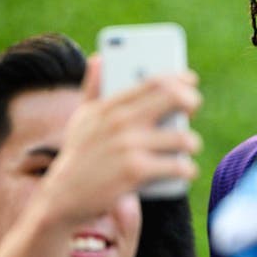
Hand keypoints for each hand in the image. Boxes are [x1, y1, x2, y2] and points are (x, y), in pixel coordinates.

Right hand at [38, 56, 202, 224]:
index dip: (179, 79)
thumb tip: (99, 58)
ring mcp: (129, 146)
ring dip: (191, 143)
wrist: (63, 198)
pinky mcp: (136, 171)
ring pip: (183, 138)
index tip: (191, 82)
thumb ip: (93, 87)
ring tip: (188, 147)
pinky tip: (186, 171)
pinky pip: (178, 166)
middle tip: (192, 112)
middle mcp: (121, 121)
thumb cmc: (79, 155)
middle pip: (174, 98)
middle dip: (191, 103)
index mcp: (111, 105)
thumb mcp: (82, 118)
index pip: (154, 81)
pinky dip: (186, 170)